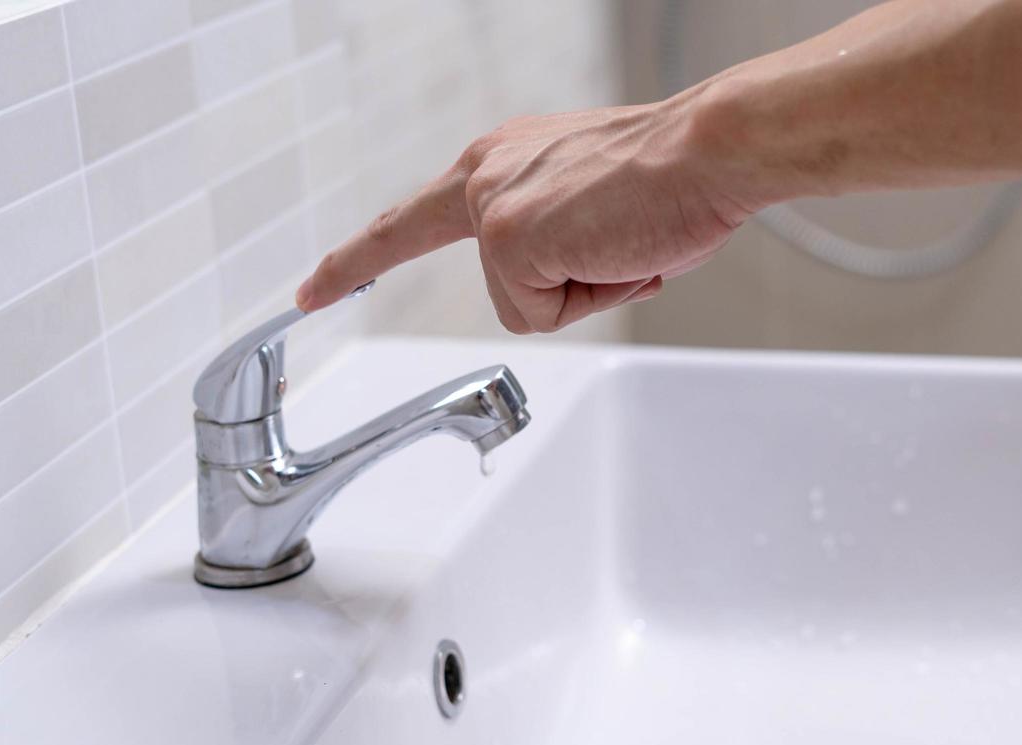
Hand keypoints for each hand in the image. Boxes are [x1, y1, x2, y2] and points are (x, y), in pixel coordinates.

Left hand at [295, 98, 755, 332]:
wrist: (709, 152)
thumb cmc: (675, 177)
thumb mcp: (597, 205)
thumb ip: (558, 239)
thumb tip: (574, 275)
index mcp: (503, 160)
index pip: (412, 218)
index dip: (361, 259)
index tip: (312, 289)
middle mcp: (485, 175)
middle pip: (504, 284)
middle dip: (568, 287)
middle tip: (606, 240)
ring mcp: (491, 206)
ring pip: (529, 304)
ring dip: (588, 292)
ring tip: (628, 240)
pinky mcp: (507, 239)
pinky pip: (543, 315)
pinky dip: (591, 299)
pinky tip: (618, 250)